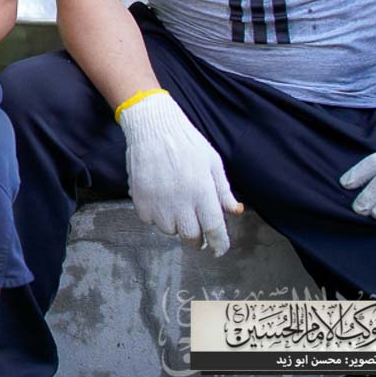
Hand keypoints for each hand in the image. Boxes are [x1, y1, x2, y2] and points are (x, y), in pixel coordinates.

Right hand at [117, 92, 241, 255]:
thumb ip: (223, 190)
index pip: (214, 229)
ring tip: (175, 208)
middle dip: (197, 239)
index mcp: (203, 192)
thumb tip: (235, 211)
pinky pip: (149, 220)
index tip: (219, 250)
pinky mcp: (140, 199)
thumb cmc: (187, 142)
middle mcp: (181, 201)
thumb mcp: (213, 162)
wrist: (152, 126)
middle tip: (197, 231)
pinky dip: (155, 216)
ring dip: (175, 225)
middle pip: (190, 236)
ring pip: (169, 230)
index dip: (218, 244)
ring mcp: (158, 201)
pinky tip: (158, 201)